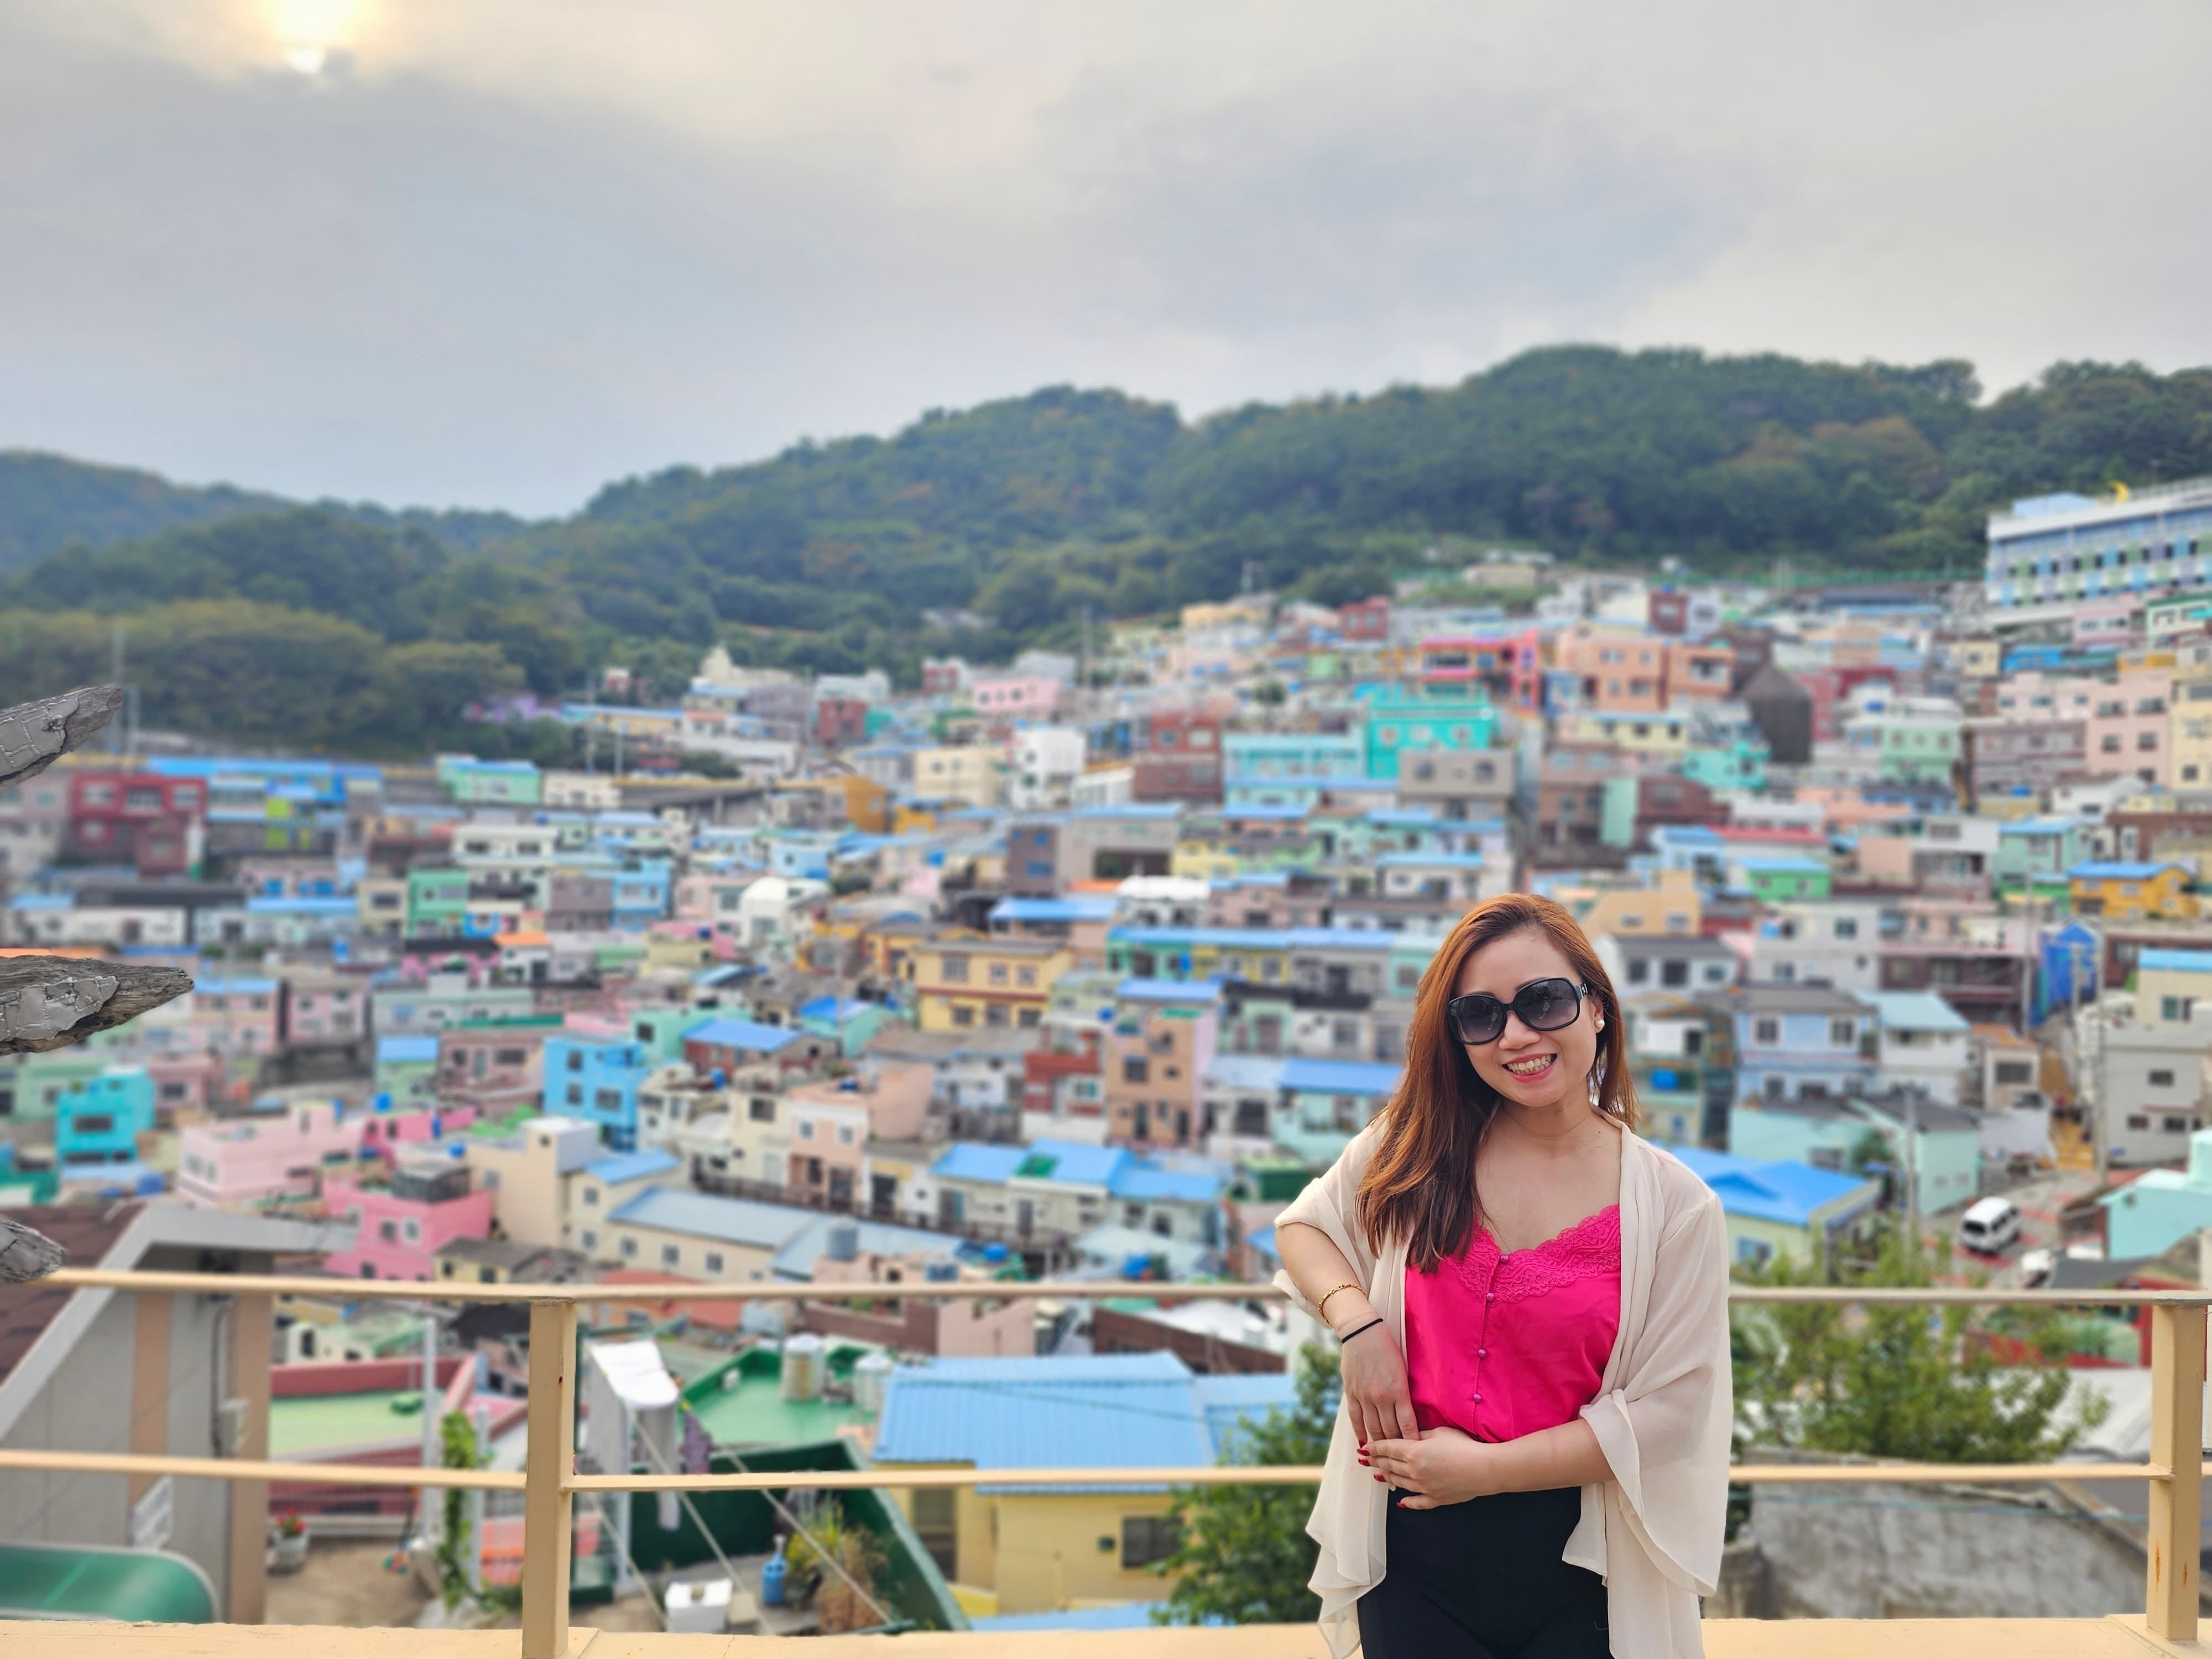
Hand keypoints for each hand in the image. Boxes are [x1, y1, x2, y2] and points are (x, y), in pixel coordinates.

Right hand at [1337, 1320, 1419, 1448]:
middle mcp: (1381, 1397)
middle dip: (1397, 1448)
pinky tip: (1364, 1444)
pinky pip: (1356, 1420)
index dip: (1412, 1442)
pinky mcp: (1351, 1394)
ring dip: (1379, 1445)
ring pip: (1373, 1429)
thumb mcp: (1403, 1369)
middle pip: (1390, 1432)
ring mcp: (1364, 1397)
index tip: (1416, 1454)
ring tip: (1384, 1456)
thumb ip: (1404, 1392)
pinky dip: (1360, 1433)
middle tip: (1401, 1460)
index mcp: (1398, 1391)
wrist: (1362, 1332)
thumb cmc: (1388, 1347)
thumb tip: (1409, 1413)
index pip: (1407, 1425)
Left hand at [1360, 1425, 1491, 1508]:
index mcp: (1413, 1452)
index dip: (1375, 1447)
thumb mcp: (1439, 1432)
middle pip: (1390, 1465)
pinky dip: (1408, 1503)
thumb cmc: (1464, 1447)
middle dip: (1376, 1461)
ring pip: (1400, 1482)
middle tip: (1365, 1460)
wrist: (1484, 1469)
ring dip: (1387, 1478)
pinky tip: (1400, 1503)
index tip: (1365, 1448)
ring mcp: (1424, 1487)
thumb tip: (1410, 1436)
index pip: (1388, 1448)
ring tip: (1378, 1475)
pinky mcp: (1436, 1499)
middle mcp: (1414, 1471)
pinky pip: (1418, 1503)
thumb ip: (1420, 1434)